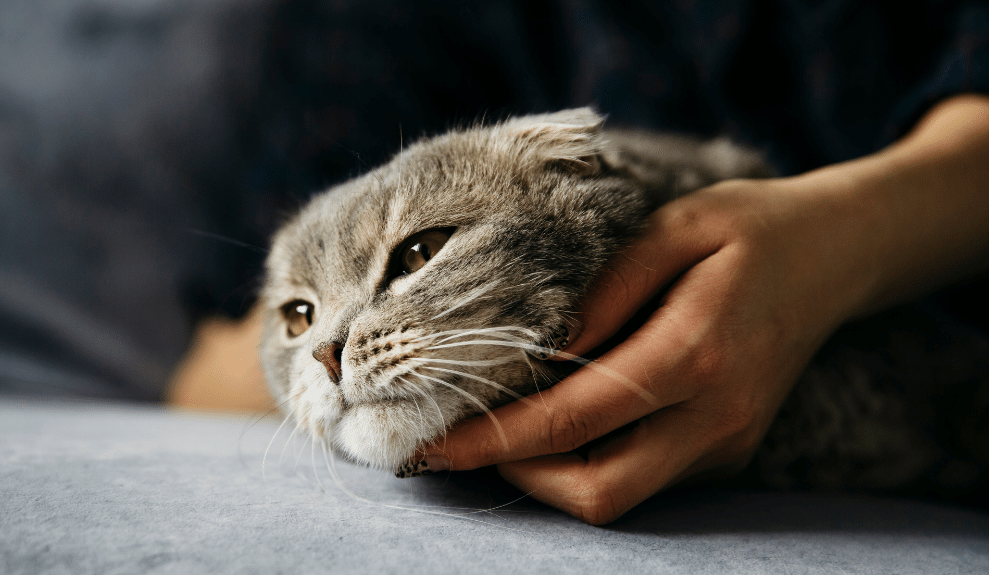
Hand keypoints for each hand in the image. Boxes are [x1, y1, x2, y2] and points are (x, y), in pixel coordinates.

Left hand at [411, 94, 988, 523]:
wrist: (838, 254)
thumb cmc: (748, 227)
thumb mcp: (672, 228)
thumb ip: (602, 291)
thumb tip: (538, 352)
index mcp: (697, 353)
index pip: (573, 421)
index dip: (493, 440)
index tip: (431, 444)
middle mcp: (717, 416)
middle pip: (598, 491)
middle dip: (515, 476)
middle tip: (456, 442)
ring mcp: (727, 442)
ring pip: (618, 495)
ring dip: (547, 474)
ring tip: (495, 425)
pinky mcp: (727, 449)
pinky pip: (642, 476)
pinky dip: (585, 459)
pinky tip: (553, 415)